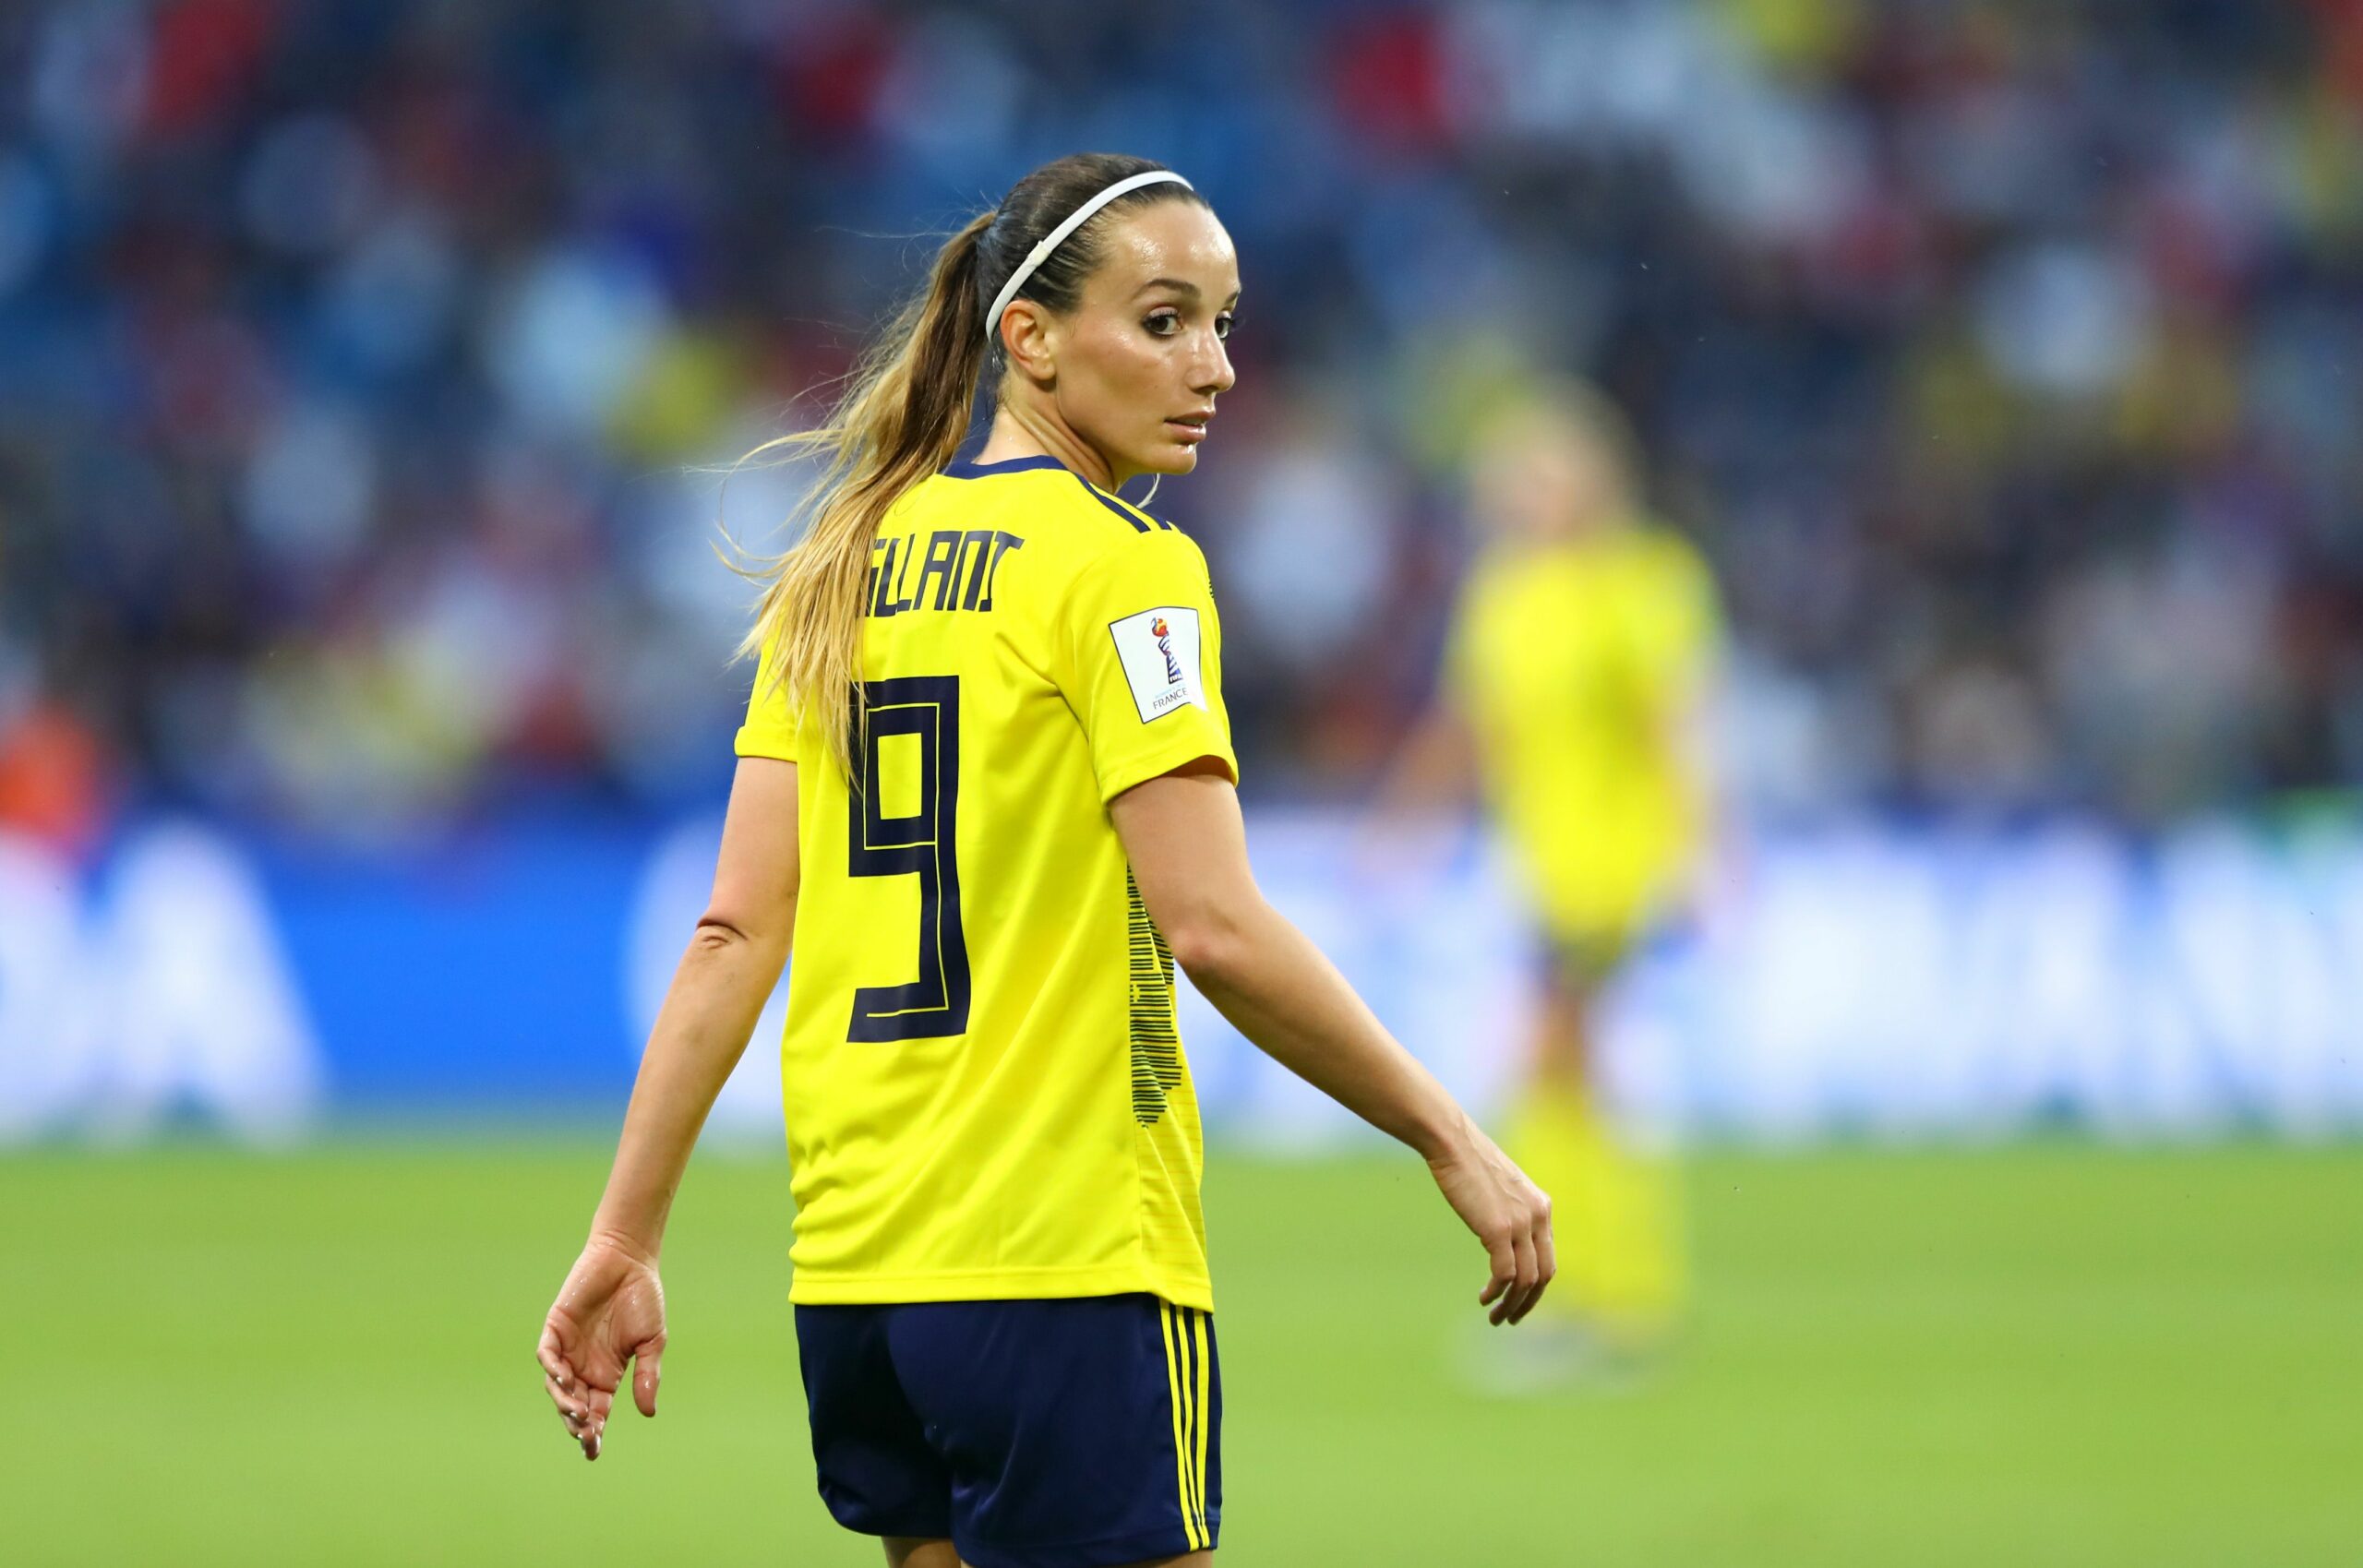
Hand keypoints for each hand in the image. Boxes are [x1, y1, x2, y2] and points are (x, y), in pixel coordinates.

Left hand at [537, 1233, 666, 1459]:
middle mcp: (584, 1366)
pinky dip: (552, 1370)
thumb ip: (647, 1375)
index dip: (594, 1433)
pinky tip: (565, 1379)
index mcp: (607, 1374)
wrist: (629, 1259)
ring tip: (577, 1413)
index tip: (594, 1452)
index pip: (597, 1412)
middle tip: (587, 1435)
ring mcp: (568, 1348)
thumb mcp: (652, 1341)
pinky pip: (547, 1355)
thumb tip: (649, 1413)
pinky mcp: (555, 1327)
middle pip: (574, 1405)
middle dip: (578, 1425)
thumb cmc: (643, 1298)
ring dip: (564, 1402)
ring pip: (557, 1386)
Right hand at [1425, 1113, 1554, 1325]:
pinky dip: (1497, 1292)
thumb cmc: (1468, 1161)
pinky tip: (1484, 1298)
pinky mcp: (1499, 1229)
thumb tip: (1500, 1237)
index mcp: (1542, 1206)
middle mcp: (1538, 1216)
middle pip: (1544, 1274)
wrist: (1452, 1141)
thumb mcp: (1500, 1189)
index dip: (1536, 1285)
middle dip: (1529, 1303)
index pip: (1548, 1258)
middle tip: (1511, 1319)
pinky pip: (1506, 1274)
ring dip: (1512, 1304)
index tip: (1519, 1299)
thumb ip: (1509, 1212)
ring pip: (1527, 1280)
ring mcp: (1521, 1223)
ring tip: (1495, 1318)